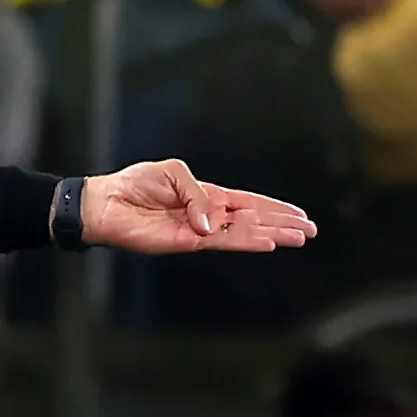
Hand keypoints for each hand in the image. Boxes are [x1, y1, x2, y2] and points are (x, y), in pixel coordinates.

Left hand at [81, 160, 316, 255]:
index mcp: (207, 196)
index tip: (300, 215)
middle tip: (309, 232)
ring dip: (272, 235)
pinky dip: (244, 242)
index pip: (249, 203)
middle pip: (254, 221)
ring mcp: (199, 231)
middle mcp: (207, 216)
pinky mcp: (185, 242)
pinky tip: (266, 242)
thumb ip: (199, 195)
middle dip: (282, 225)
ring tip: (297, 238)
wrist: (106, 202)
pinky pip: (221, 242)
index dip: (275, 209)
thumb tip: (216, 222)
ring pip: (243, 234)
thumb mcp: (174, 173)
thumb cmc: (135, 184)